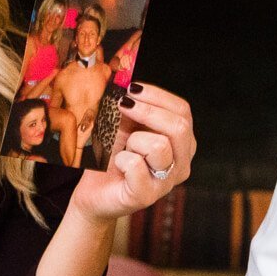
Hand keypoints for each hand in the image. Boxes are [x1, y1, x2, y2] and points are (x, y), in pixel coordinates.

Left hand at [71, 82, 194, 224]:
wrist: (94, 190)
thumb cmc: (111, 156)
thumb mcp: (123, 125)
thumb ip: (130, 105)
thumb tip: (124, 79)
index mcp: (181, 143)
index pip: (182, 110)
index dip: (156, 95)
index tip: (130, 88)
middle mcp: (181, 162)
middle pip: (179, 126)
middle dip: (147, 110)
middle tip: (121, 105)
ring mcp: (166, 182)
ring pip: (160, 145)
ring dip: (133, 140)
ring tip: (123, 149)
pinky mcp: (146, 195)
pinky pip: (136, 165)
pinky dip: (121, 159)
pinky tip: (117, 165)